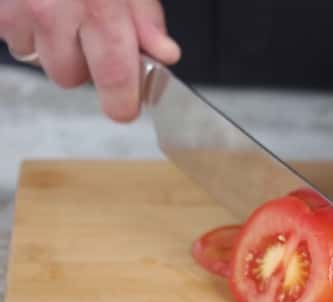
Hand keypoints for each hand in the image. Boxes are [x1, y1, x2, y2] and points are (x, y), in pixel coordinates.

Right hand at [0, 0, 179, 121]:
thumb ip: (146, 14)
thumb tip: (164, 53)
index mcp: (98, 5)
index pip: (115, 76)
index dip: (122, 101)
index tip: (126, 108)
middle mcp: (52, 11)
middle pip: (69, 77)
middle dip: (85, 66)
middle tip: (93, 37)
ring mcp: (16, 8)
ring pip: (36, 58)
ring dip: (52, 45)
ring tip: (64, 12)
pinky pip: (12, 34)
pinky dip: (26, 26)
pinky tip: (38, 0)